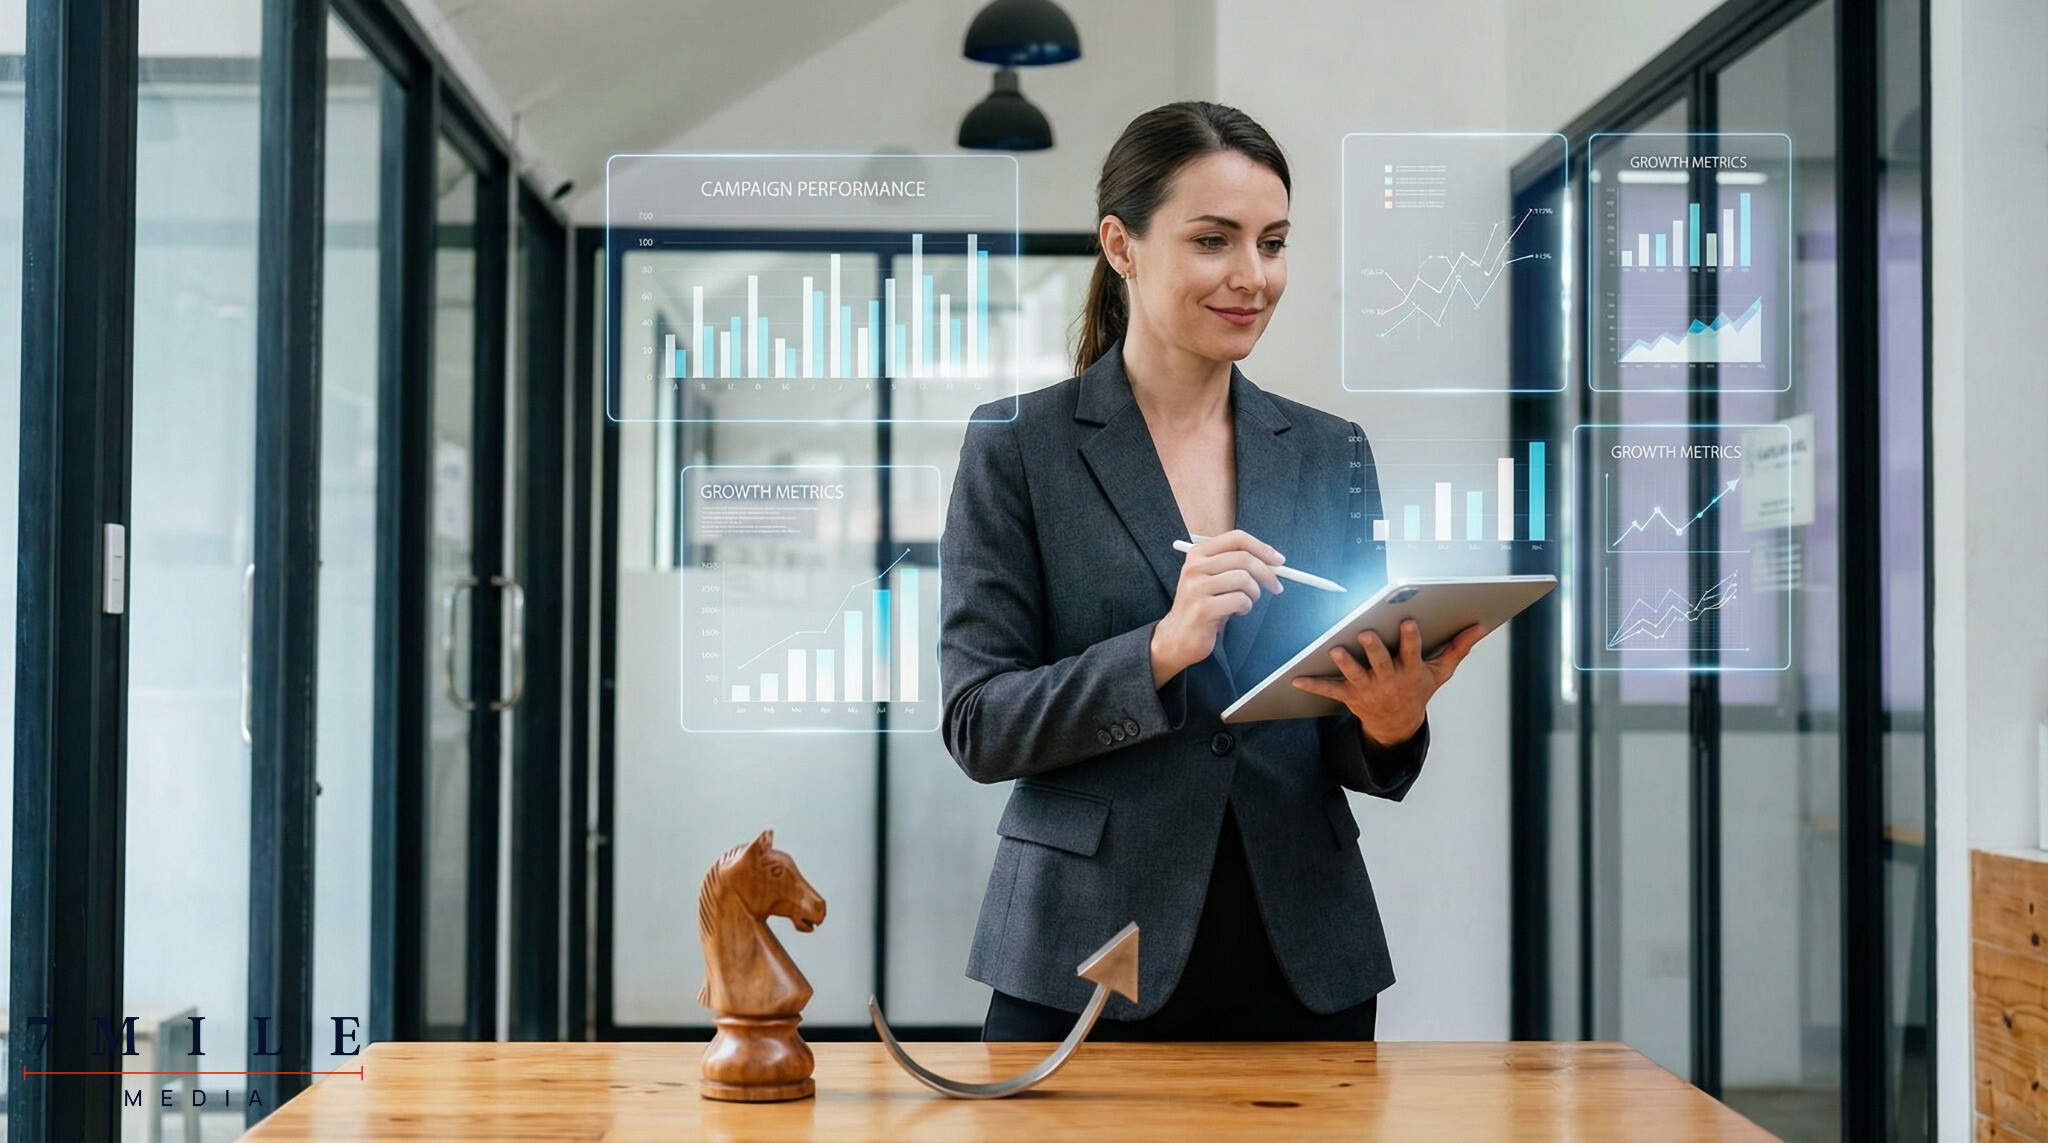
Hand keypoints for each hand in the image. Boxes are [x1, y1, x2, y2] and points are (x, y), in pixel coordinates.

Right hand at [1149, 530, 1285, 687]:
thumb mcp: (1214, 578)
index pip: (1236, 538)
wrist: (1178, 636)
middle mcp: (1194, 567)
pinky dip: (1246, 607)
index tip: (1279, 561)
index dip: (1262, 548)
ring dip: (1254, 593)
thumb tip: (1274, 560)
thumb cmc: (1203, 605)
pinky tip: (1236, 612)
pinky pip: (1240, 600)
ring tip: (1246, 602)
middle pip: (1244, 558)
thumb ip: (1236, 564)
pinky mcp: (1203, 609)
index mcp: (1197, 554)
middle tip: (1276, 587)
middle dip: (1267, 573)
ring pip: (1244, 579)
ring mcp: (1196, 588)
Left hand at [1291, 620, 1485, 746]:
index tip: (1408, 622)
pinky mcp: (1350, 696)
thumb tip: (1479, 627)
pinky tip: (1296, 678)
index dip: (1411, 639)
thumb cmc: (1417, 691)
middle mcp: (1388, 680)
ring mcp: (1368, 689)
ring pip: (1355, 675)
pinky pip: (1329, 691)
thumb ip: (1457, 649)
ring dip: (1344, 664)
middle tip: (1365, 633)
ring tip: (1334, 650)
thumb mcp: (1440, 673)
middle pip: (1381, 663)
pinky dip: (1313, 685)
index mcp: (1410, 671)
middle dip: (1374, 649)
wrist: (1398, 726)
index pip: (1412, 652)